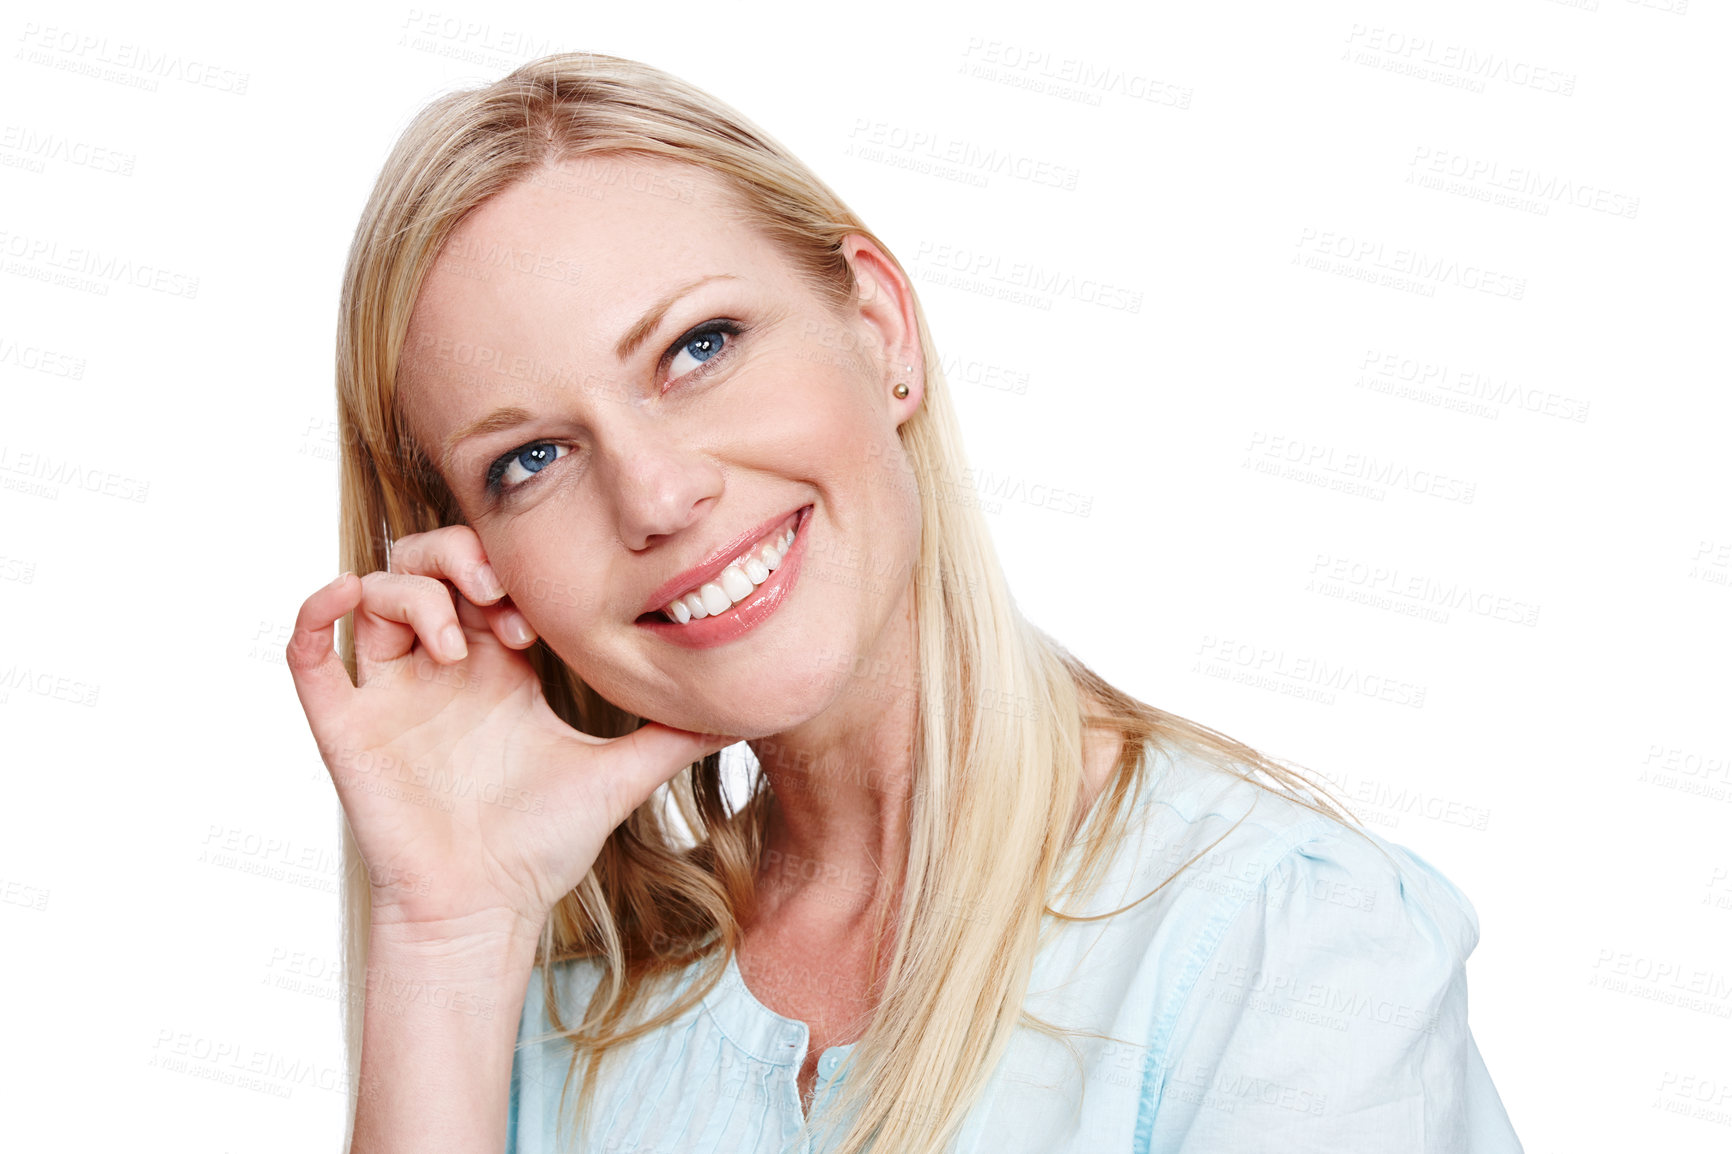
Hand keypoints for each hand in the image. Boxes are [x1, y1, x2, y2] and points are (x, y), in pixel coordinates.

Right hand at [285, 525, 734, 941]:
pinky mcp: (345, 722)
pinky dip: (320, 607)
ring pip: (373, 590)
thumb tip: (748, 710)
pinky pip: (309, 645)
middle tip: (497, 601)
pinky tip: (355, 602)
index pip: (488, 576)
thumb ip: (678, 735)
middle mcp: (440, 667)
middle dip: (457, 559)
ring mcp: (389, 691)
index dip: (507, 572)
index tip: (537, 621)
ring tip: (454, 640)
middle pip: (427, 564)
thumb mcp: (621, 774)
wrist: (486, 910)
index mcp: (497, 665)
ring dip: (410, 591)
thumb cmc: (543, 846)